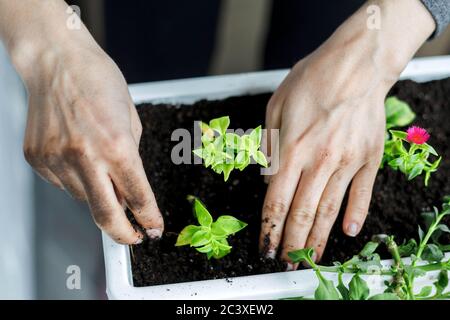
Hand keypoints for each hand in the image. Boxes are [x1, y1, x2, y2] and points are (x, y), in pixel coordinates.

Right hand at [0, 0, 163, 243]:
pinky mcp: (38, 159)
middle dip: (124, 234)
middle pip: (107, 215)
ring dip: (99, 196)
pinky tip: (78, 156)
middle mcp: (85, 157)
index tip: (154, 229)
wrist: (56, 62)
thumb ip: (132, 158)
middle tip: (134, 237)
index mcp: (117, 145)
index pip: (138, 196)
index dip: (149, 218)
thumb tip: (130, 188)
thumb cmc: (98, 81)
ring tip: (100, 168)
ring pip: (84, 199)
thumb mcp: (131, 119)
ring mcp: (57, 160)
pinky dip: (77, 179)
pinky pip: (63, 184)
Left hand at [259, 0, 434, 267]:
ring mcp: (347, 162)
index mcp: (292, 150)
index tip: (266, 247)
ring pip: (329, 210)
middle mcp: (319, 162)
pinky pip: (362, 194)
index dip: (270, 228)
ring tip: (311, 258)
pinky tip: (348, 232)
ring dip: (319, 238)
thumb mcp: (276, 108)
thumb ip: (269, 146)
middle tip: (287, 262)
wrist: (355, 64)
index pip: (277, 200)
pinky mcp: (369, 159)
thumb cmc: (312, 81)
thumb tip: (267, 177)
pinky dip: (356, 215)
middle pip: (303, 213)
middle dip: (292, 242)